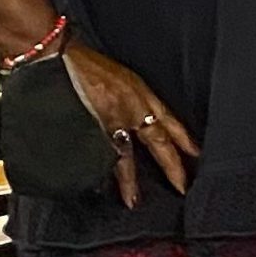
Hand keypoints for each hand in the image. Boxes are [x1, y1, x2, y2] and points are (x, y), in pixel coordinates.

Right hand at [61, 46, 195, 207]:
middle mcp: (131, 107)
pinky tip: (99, 186)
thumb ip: (131, 98)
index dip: (185, 139)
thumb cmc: (85, 62)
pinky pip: (99, 154)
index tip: (198, 155)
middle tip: (182, 187)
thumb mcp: (121, 77)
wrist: (57, 55)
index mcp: (141, 93)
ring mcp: (109, 119)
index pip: (170, 120)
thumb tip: (136, 118)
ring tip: (133, 201)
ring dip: (130, 180)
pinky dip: (99, 170)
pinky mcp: (87, 127)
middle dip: (171, 166)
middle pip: (159, 141)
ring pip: (126, 155)